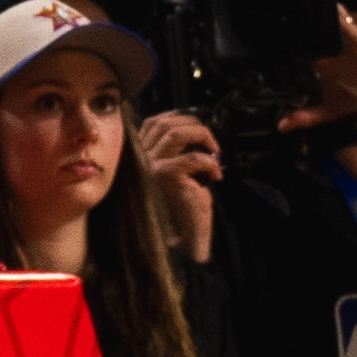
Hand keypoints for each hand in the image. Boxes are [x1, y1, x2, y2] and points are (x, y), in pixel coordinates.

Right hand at [136, 106, 221, 262]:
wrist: (181, 237)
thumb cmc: (181, 207)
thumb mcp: (175, 172)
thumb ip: (174, 151)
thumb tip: (191, 128)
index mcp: (141, 157)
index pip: (153, 123)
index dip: (177, 118)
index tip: (196, 126)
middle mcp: (141, 161)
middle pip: (165, 123)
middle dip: (194, 125)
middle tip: (211, 143)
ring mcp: (150, 168)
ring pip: (175, 134)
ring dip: (201, 135)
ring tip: (214, 151)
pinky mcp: (165, 178)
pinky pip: (191, 158)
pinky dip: (209, 162)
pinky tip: (215, 174)